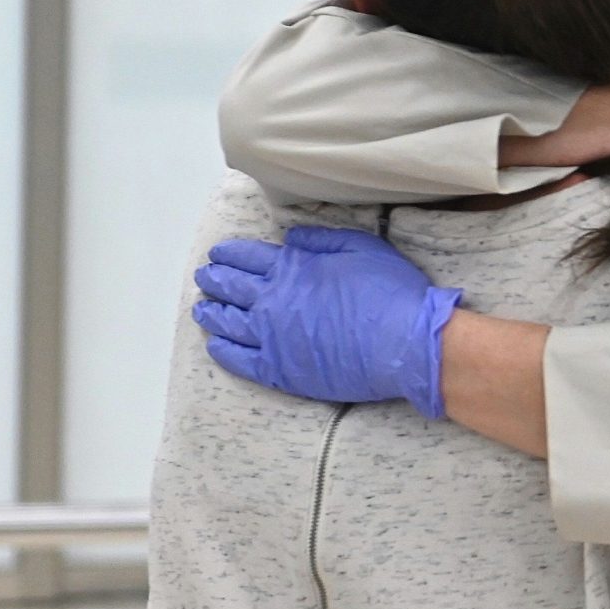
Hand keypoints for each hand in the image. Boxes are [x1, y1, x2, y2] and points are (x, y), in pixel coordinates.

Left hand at [193, 226, 461, 416]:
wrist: (407, 344)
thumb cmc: (391, 292)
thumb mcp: (362, 248)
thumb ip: (321, 240)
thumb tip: (290, 238)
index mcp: (293, 269)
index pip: (249, 257)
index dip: (230, 254)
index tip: (219, 254)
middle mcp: (273, 302)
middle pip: (232, 288)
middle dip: (215, 280)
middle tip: (205, 277)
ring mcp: (273, 338)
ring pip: (229, 324)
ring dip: (212, 313)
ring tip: (202, 309)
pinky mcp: (281, 371)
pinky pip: (241, 360)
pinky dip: (223, 351)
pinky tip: (216, 345)